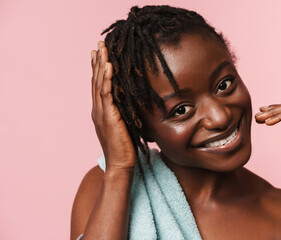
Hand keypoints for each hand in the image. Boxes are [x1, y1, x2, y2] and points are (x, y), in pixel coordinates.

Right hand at [91, 41, 135, 168]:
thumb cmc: (124, 147)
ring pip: (100, 84)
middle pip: (96, 81)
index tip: (98, 54)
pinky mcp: (109, 117)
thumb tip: (133, 104)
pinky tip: (109, 67)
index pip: (98, 86)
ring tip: (102, 49)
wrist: (120, 164)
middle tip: (99, 45)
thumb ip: (124, 113)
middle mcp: (98, 109)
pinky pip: (107, 95)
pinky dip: (107, 80)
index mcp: (101, 111)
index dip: (98, 69)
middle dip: (98, 62)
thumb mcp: (124, 126)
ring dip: (101, 65)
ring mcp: (101, 113)